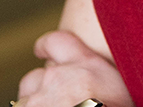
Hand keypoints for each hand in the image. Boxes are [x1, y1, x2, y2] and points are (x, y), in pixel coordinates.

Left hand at [15, 30, 133, 106]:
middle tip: (55, 104)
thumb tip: (96, 87)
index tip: (41, 49)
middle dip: (39, 89)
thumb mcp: (117, 88)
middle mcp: (56, 77)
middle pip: (36, 76)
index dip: (46, 46)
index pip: (56, 42)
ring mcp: (37, 102)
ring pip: (25, 101)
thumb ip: (99, 76)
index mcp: (83, 64)